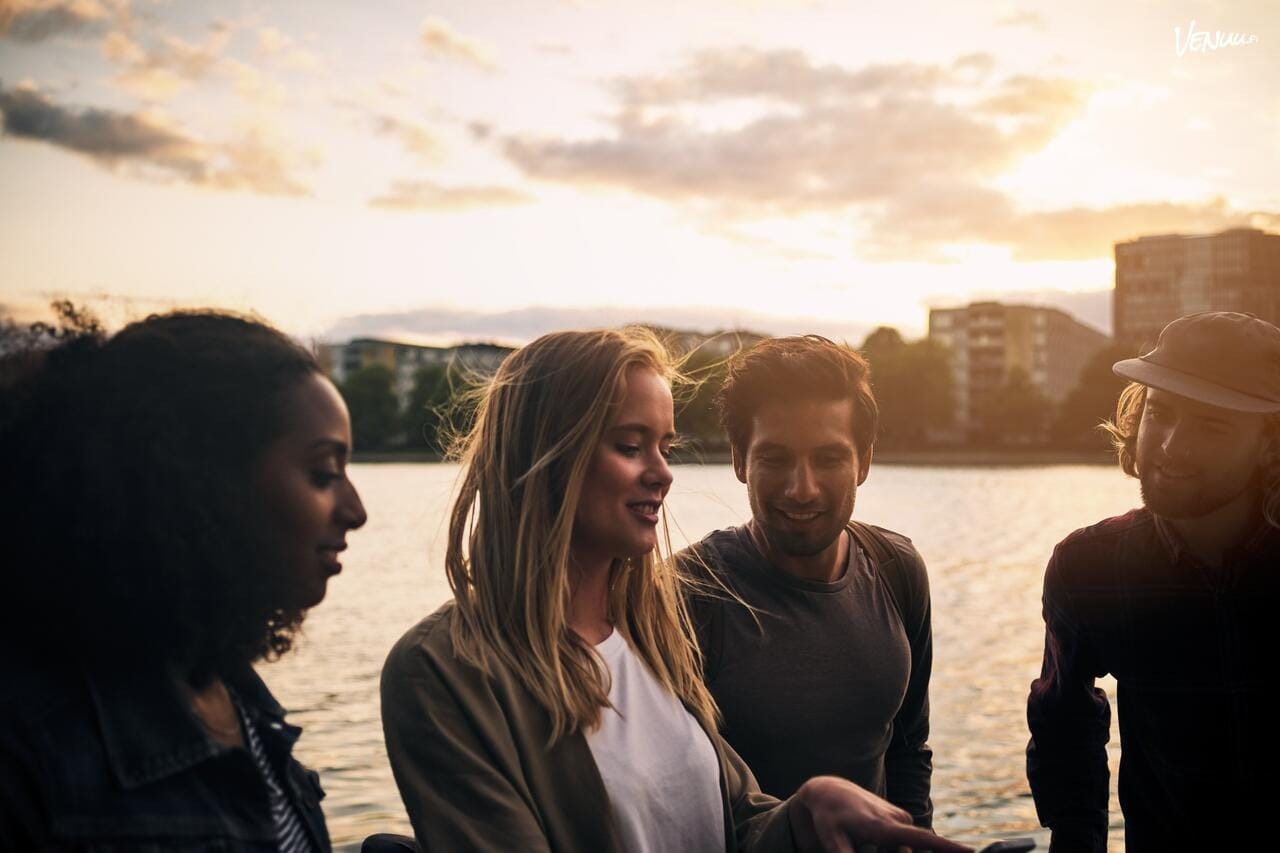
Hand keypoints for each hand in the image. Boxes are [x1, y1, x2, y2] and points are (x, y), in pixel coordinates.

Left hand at [790, 776, 971, 852]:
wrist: (831, 791)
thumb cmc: (830, 818)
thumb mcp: (832, 840)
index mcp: (883, 826)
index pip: (920, 839)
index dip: (946, 847)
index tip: (970, 851)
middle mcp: (897, 819)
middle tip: (870, 843)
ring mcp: (901, 818)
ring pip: (904, 850)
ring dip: (887, 852)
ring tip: (861, 837)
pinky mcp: (901, 819)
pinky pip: (902, 843)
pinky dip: (890, 848)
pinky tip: (869, 838)